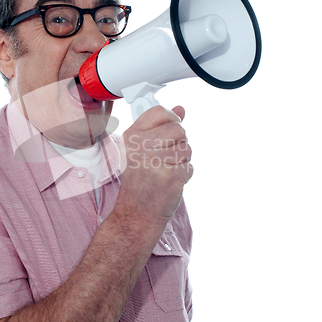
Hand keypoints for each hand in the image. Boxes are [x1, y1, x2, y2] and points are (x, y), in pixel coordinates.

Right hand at [118, 105, 192, 227]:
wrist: (137, 211)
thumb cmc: (140, 180)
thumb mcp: (140, 149)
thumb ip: (160, 127)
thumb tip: (181, 109)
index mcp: (132, 136)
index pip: (159, 111)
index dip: (171, 119)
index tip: (168, 129)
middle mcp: (141, 146)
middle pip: (178, 129)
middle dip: (179, 143)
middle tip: (166, 157)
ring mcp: (156, 161)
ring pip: (187, 148)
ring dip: (182, 160)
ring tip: (166, 170)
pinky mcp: (171, 176)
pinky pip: (189, 166)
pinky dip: (184, 174)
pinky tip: (170, 181)